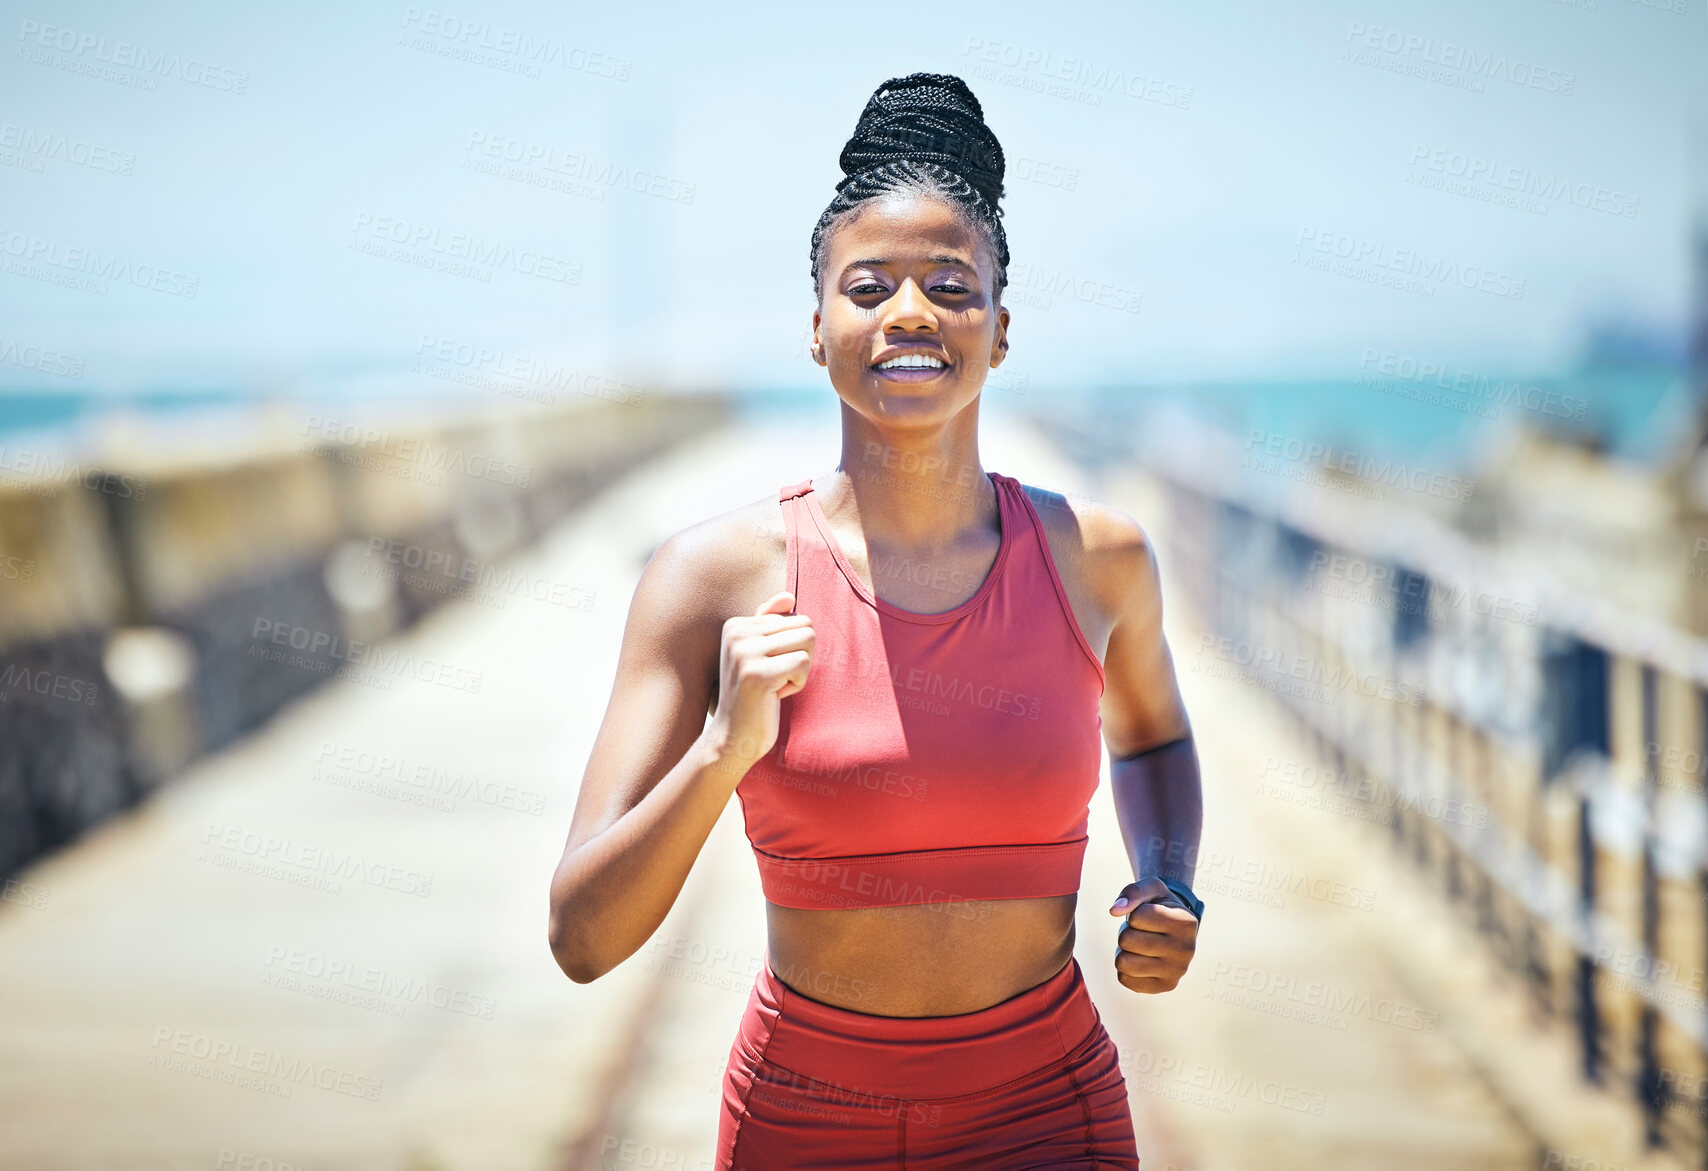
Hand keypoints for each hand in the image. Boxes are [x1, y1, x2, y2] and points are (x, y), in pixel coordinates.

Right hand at [706, 591, 814, 766]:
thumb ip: (770, 622)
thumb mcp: (758, 654)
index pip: (794, 617)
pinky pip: (803, 663)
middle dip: (801, 656)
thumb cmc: (752, 696)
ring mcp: (745, 653)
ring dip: (800, 670)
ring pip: (808, 641)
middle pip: (805, 625)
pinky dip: (797, 684)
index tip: (767, 669)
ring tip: (774, 685)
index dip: (790, 648)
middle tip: (775, 678)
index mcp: (736, 624)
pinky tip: (774, 696)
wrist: (733, 738)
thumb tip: (789, 596)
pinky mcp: (758, 674)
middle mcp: (737, 633)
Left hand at [1107, 877, 1198, 993]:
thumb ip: (1132, 892)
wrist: (1175, 929)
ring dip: (1125, 951)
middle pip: (1126, 941)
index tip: (1149, 915)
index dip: (1134, 913)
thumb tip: (1114, 911)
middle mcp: (1186, 950)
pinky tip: (1143, 960)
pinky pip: (1125, 979)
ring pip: (1123, 963)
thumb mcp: (1151, 888)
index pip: (1136, 917)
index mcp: (1186, 922)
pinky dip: (1127, 968)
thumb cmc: (1160, 905)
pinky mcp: (1165, 986)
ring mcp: (1177, 972)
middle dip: (1127, 932)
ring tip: (1141, 945)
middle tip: (1143, 932)